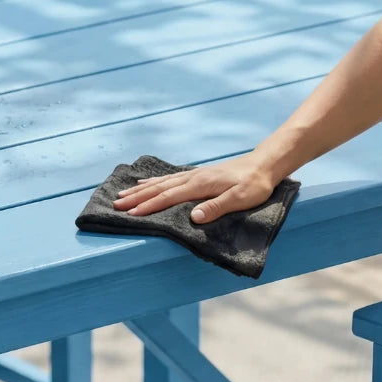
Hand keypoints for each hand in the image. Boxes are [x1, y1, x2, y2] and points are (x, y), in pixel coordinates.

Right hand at [113, 153, 280, 223]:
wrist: (265, 164)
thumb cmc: (255, 184)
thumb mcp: (241, 198)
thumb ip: (217, 207)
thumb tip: (194, 217)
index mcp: (200, 185)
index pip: (169, 197)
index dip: (149, 207)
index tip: (131, 215)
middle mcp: (192, 178)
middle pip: (159, 189)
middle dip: (137, 198)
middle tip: (117, 205)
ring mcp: (193, 175)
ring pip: (161, 183)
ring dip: (141, 190)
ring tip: (123, 195)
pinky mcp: (197, 175)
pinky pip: (168, 179)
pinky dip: (153, 182)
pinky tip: (145, 183)